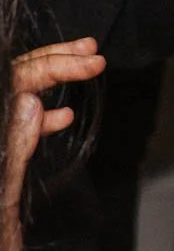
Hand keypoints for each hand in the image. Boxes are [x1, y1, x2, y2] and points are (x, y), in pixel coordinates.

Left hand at [2, 39, 101, 250]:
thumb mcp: (2, 200)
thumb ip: (12, 150)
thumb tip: (29, 101)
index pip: (8, 85)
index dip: (46, 66)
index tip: (88, 61)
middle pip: (7, 86)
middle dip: (46, 63)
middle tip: (89, 50)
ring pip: (12, 102)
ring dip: (45, 80)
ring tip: (83, 65)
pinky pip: (13, 128)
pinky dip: (38, 115)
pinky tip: (61, 115)